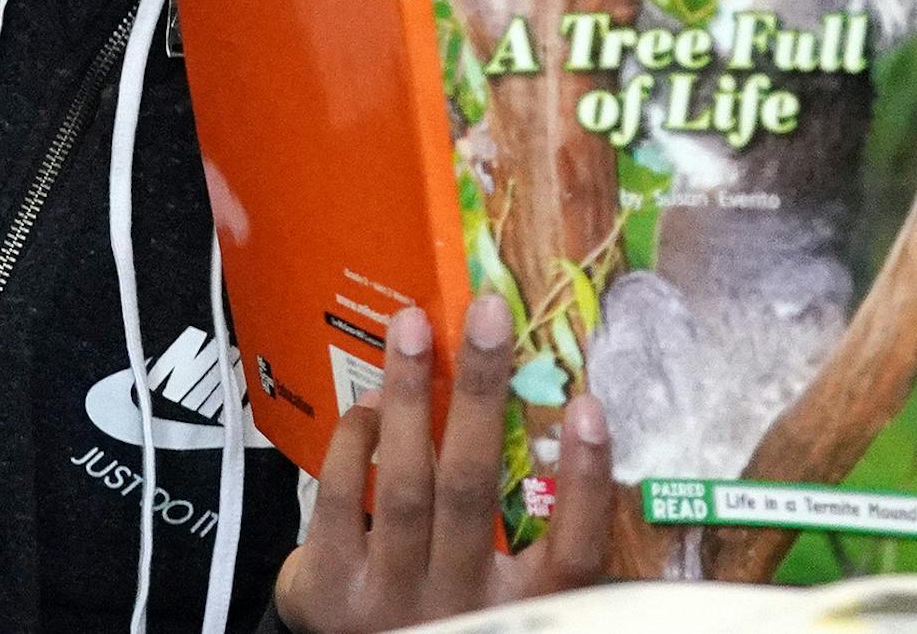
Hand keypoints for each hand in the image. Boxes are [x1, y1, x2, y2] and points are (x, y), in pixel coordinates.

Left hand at [274, 295, 614, 632]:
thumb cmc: (454, 604)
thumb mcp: (511, 584)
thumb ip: (541, 525)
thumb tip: (565, 405)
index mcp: (523, 603)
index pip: (573, 550)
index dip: (586, 479)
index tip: (590, 405)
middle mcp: (459, 604)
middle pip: (472, 491)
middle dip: (482, 391)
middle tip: (487, 311)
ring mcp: (388, 599)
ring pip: (403, 486)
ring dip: (410, 395)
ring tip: (412, 326)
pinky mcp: (326, 592)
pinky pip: (338, 503)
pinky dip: (355, 443)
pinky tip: (371, 400)